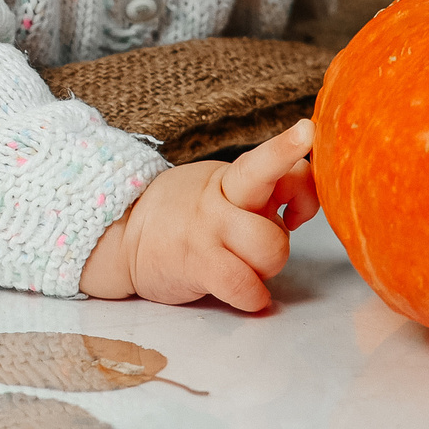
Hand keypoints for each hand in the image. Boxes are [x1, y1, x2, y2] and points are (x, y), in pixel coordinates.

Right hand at [78, 119, 317, 308]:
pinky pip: (245, 286)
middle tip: (261, 245)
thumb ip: (266, 190)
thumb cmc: (185, 215)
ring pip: (270, 253)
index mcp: (230, 179)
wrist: (121, 233)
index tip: (306, 132)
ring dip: (265, 268)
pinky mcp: (196, 264)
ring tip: (243, 266)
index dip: (290, 150)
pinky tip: (246, 293)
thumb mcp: (221, 189)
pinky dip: (253, 297)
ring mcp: (207, 232)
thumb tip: (305, 200)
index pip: (267, 160)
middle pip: (276, 223)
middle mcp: (220, 201)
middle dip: (282, 241)